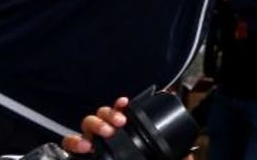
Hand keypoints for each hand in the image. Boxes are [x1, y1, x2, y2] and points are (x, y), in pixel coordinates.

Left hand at [62, 96, 127, 154]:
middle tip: (108, 132)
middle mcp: (93, 137)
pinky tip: (123, 103)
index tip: (86, 147)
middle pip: (88, 123)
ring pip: (102, 114)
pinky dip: (120, 105)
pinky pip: (118, 108)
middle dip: (98, 125)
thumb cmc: (102, 157)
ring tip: (120, 122)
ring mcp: (107, 126)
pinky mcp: (120, 119)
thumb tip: (91, 158)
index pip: (71, 142)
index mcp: (83, 149)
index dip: (76, 142)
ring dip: (110, 115)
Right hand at [62, 97, 191, 159]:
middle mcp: (107, 136)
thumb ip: (174, 157)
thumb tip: (188, 153)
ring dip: (95, 122)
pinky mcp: (79, 154)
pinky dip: (73, 140)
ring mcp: (92, 144)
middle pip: (102, 114)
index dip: (121, 105)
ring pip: (86, 123)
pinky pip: (69, 143)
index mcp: (125, 133)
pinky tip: (84, 144)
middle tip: (120, 122)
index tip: (127, 103)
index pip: (121, 113)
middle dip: (109, 113)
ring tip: (106, 131)